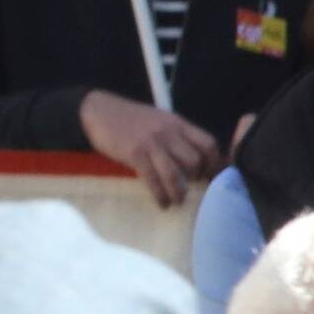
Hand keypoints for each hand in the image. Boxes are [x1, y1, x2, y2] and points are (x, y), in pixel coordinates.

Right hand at [78, 90, 218, 205]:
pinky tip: (161, 203)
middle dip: (195, 178)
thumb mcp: (159, 119)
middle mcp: (168, 132)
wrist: (98, 111)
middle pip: (194, 160)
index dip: (215, 163)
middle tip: (191, 186)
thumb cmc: (129, 118)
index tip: (212, 176)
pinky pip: (153, 180)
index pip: (208, 143)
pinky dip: (160, 195)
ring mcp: (151, 143)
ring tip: (177, 200)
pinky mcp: (134, 154)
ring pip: (175, 173)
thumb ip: (176, 135)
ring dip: (179, 192)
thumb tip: (194, 160)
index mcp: (177, 123)